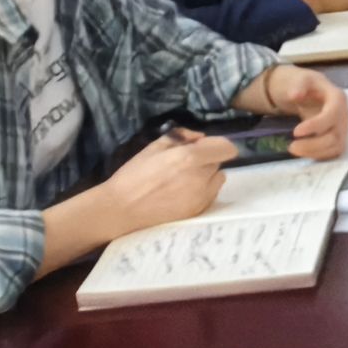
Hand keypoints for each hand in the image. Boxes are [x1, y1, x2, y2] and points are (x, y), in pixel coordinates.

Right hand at [98, 131, 235, 236]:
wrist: (120, 208)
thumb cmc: (135, 174)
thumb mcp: (154, 147)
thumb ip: (181, 136)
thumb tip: (200, 137)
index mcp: (190, 158)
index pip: (227, 148)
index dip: (217, 144)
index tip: (204, 146)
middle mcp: (200, 178)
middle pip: (218, 162)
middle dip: (207, 159)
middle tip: (185, 163)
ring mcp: (201, 197)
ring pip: (217, 178)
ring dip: (207, 175)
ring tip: (184, 178)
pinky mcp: (198, 211)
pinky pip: (211, 194)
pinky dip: (204, 190)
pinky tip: (183, 192)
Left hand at [257, 64, 347, 158]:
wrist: (308, 91)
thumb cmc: (305, 85)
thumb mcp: (300, 78)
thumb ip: (298, 84)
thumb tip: (295, 95)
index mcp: (338, 98)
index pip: (333, 114)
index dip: (316, 125)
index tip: (295, 132)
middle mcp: (344, 115)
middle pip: (335, 135)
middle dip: (313, 144)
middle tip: (291, 147)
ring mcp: (342, 128)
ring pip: (335, 146)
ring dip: (315, 152)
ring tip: (294, 150)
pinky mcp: (338, 138)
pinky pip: (333, 152)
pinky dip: (319, 155)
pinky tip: (303, 153)